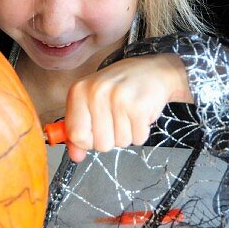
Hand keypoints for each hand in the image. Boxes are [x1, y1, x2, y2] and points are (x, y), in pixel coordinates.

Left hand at [61, 53, 190, 162]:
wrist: (153, 71)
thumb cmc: (120, 88)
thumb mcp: (93, 102)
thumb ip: (80, 130)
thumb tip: (75, 156)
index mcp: (79, 90)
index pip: (75, 135)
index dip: (88, 140)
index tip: (97, 129)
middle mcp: (96, 92)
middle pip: (100, 144)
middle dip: (112, 138)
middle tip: (118, 117)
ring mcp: (118, 98)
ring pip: (120, 143)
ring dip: (128, 133)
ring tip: (130, 113)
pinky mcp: (139, 106)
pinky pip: (138, 139)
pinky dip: (141, 131)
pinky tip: (140, 113)